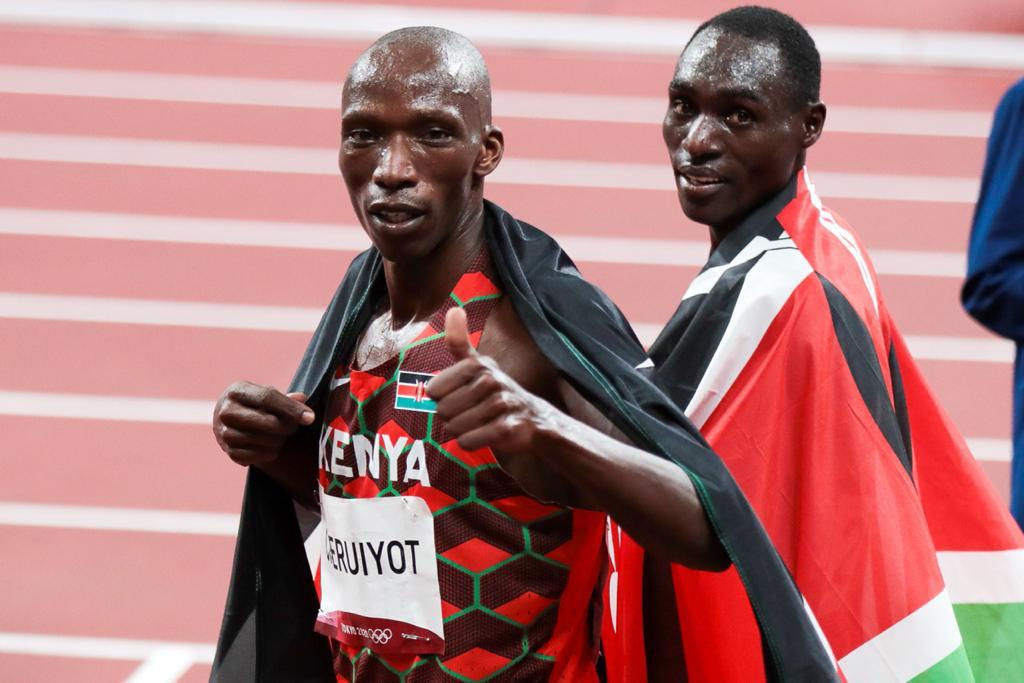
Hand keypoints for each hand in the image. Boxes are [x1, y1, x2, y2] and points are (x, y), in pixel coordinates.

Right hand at [212, 381, 314, 465]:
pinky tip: (273, 446)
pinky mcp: (228, 451)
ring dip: (280, 440)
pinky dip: (270, 453)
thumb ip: (285, 398)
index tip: (310, 417)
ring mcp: (224, 433)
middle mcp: (226, 411)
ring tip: (282, 435)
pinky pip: (257, 456)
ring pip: (264, 440)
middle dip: (288, 426)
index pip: (268, 398)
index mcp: (237, 391)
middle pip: (268, 422)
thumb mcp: (265, 394)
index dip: (291, 408)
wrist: (226, 420)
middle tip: (294, 427)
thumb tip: (302, 398)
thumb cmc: (253, 404)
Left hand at [427, 307, 554, 452]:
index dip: (442, 398)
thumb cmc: (496, 392)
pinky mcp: (508, 428)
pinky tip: (483, 435)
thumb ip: (459, 341)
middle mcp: (490, 380)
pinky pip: (469, 441)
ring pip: (455, 427)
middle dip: (452, 417)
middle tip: (470, 413)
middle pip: (443, 410)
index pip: (434, 389)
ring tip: (477, 424)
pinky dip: (470, 442)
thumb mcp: (478, 364)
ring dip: (461, 431)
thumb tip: (454, 308)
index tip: (459, 396)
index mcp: (478, 364)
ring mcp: (501, 404)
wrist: (534, 420)